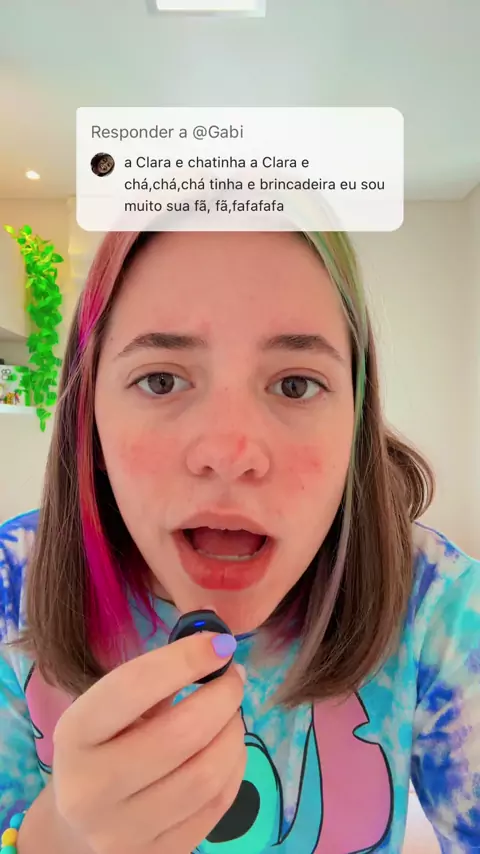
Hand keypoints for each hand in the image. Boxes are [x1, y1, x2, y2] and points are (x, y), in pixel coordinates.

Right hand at [52, 632, 245, 853]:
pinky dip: (235, 766)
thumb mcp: (110, 708)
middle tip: (233, 679)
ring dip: (234, 733)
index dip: (184, 660)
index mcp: (74, 734)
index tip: (221, 644)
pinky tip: (230, 747)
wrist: (77, 825)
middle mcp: (90, 788)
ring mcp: (122, 832)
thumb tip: (218, 641)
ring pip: (206, 774)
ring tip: (232, 714)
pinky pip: (217, 806)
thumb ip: (157, 676)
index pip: (133, 688)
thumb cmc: (103, 746)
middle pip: (181, 734)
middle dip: (222, 697)